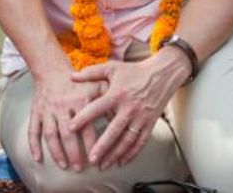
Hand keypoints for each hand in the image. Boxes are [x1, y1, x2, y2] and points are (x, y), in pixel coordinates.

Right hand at [28, 70, 104, 171]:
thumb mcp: (96, 85)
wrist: (52, 70)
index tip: (96, 157)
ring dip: (56, 152)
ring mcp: (48, 110)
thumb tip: (118, 117)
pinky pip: (33, 130)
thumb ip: (107, 100)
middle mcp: (62, 106)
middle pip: (67, 133)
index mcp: (79, 100)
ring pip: (50, 134)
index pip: (86, 126)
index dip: (91, 144)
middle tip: (79, 167)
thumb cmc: (78, 82)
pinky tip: (38, 158)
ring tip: (64, 165)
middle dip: (73, 152)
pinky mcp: (36, 112)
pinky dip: (33, 145)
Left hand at [68, 51, 189, 169]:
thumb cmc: (134, 71)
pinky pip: (140, 142)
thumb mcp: (112, 68)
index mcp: (117, 94)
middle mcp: (129, 108)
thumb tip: (72, 76)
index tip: (71, 128)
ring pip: (127, 140)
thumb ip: (91, 73)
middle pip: (114, 130)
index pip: (97, 108)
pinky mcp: (149, 123)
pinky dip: (132, 154)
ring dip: (115, 154)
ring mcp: (141, 117)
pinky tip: (122, 161)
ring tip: (104, 164)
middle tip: (91, 159)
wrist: (162, 74)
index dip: (83, 118)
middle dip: (102, 146)